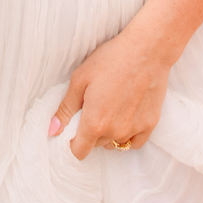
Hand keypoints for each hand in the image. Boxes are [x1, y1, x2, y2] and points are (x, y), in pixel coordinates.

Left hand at [47, 29, 170, 159]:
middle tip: (94, 106)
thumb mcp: (80, 79)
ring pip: (115, 143)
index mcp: (94, 123)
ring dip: (109, 132)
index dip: (73, 143)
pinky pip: (134, 142)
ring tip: (111, 106)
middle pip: (96, 145)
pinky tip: (126, 114)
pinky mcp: (150, 125)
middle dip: (91, 132)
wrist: (146, 50)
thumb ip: (65, 108)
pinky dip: (128, 134)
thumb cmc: (110, 60)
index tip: (74, 130)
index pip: (79, 151)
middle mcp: (114, 132)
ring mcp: (134, 130)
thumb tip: (52, 130)